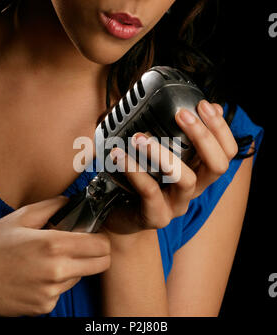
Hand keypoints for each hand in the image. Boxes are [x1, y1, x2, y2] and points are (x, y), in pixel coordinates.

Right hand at [0, 196, 110, 316]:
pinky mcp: (43, 308)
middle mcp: (56, 272)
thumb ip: (53, 206)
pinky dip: (57, 282)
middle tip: (82, 245)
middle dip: (96, 253)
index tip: (94, 234)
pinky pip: (62, 291)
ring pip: (80, 277)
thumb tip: (72, 202)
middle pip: (100, 264)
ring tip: (50, 259)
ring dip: (74, 267)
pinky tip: (38, 274)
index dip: (101, 238)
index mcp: (53, 245)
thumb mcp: (22, 216)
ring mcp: (50, 293)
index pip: (100, 246)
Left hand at [101, 100, 237, 237]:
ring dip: (164, 154)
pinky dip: (135, 170)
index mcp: (200, 172)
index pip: (228, 152)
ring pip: (185, 179)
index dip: (221, 128)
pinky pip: (150, 191)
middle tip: (181, 114)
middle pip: (217, 166)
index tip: (203, 105)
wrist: (122, 213)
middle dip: (203, 136)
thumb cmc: (143, 179)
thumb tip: (195, 109)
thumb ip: (177, 135)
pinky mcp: (157, 216)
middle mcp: (194, 189)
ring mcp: (177, 205)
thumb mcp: (161, 155)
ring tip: (140, 138)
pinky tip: (119, 155)